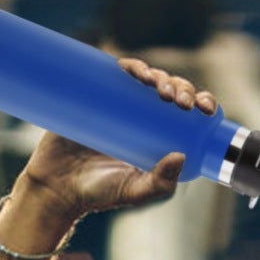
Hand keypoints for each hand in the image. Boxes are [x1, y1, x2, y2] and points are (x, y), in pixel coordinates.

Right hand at [20, 59, 219, 220]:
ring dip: (156, 73)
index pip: (186, 112)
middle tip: (178, 101)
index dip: (200, 101)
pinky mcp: (92, 95)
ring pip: (144, 77)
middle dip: (180, 87)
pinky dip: (125, 65)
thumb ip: (159, 184)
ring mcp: (115, 103)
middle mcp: (140, 116)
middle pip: (168, 90)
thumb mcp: (133, 192)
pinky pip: (111, 72)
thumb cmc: (97, 194)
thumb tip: (181, 155)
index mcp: (157, 136)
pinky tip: (132, 68)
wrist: (55, 188)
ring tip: (155, 84)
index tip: (203, 107)